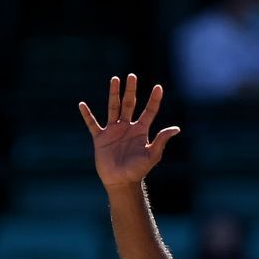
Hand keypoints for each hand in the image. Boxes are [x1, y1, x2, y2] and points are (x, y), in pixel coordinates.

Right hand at [78, 74, 180, 188]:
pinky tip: (82, 105)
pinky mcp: (101, 138)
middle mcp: (127, 127)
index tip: (158, 87)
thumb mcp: (152, 155)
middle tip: (132, 76)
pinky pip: (92, 124)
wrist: (121, 182)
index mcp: (141, 131)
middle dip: (131, 90)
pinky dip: (87, 115)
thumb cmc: (138, 171)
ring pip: (113, 108)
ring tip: (115, 79)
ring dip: (113, 94)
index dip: (154, 100)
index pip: (149, 111)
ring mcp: (113, 131)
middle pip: (129, 104)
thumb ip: (161, 140)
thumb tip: (176, 128)